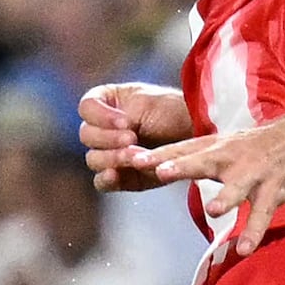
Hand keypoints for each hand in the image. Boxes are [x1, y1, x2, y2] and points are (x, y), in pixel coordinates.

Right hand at [80, 80, 195, 188]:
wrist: (197, 132)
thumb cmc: (173, 111)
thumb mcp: (147, 102)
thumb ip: (122, 115)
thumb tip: (109, 137)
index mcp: (106, 103)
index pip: (87, 109)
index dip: (101, 116)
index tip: (125, 122)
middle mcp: (102, 128)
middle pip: (88, 136)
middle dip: (109, 138)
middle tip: (132, 139)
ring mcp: (110, 153)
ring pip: (94, 159)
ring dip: (113, 157)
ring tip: (136, 156)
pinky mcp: (121, 176)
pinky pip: (102, 182)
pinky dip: (106, 179)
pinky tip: (114, 174)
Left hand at [149, 110, 284, 253]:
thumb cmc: (256, 144)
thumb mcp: (222, 143)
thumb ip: (191, 156)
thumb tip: (153, 166)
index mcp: (215, 146)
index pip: (181, 149)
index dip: (157, 155)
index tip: (130, 160)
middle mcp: (231, 158)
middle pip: (203, 161)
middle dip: (182, 166)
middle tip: (160, 171)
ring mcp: (254, 174)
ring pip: (238, 188)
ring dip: (226, 197)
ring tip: (214, 210)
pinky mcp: (275, 191)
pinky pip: (263, 214)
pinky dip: (254, 232)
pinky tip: (243, 249)